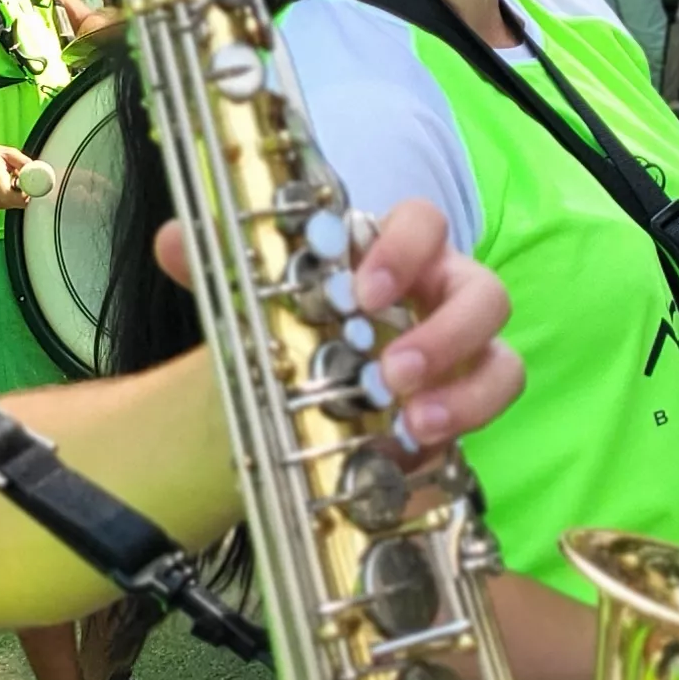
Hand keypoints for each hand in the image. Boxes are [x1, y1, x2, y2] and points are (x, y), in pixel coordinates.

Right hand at [0, 143, 42, 211]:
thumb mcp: (7, 153)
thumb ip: (23, 162)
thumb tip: (38, 169)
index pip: (11, 194)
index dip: (27, 192)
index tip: (35, 185)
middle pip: (19, 201)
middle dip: (28, 191)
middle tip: (28, 179)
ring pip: (18, 204)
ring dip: (22, 193)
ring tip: (15, 179)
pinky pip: (13, 203)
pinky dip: (16, 195)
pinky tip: (11, 185)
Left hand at [155, 200, 520, 455]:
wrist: (306, 385)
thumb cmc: (300, 322)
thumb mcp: (258, 298)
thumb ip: (220, 269)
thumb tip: (175, 242)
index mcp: (396, 254)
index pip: (425, 222)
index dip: (406, 249)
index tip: (366, 289)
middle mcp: (442, 294)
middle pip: (484, 293)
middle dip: (446, 334)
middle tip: (391, 374)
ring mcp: (462, 353)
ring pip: (503, 359)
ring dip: (465, 392)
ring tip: (414, 426)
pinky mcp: (464, 403)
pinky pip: (486, 412)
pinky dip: (458, 430)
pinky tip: (409, 456)